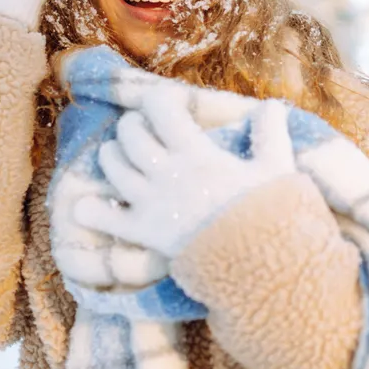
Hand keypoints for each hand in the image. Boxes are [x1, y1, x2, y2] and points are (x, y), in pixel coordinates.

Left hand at [74, 89, 297, 257]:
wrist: (256, 266)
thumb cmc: (269, 217)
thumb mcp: (276, 170)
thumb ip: (270, 134)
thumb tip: (273, 105)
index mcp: (196, 153)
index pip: (160, 108)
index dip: (159, 101)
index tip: (171, 108)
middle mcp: (166, 173)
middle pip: (130, 133)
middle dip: (133, 125)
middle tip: (145, 131)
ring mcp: (150, 203)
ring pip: (111, 165)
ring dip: (112, 155)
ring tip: (123, 157)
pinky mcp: (142, 232)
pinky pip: (102, 216)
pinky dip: (92, 208)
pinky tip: (96, 203)